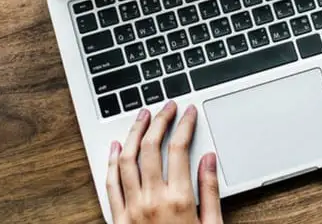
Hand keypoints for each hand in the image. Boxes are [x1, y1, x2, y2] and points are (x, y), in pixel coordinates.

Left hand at [106, 101, 222, 223]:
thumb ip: (210, 191)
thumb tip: (209, 159)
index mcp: (179, 200)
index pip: (179, 149)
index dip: (185, 125)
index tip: (188, 113)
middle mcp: (152, 200)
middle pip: (150, 147)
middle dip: (159, 121)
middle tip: (166, 108)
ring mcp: (132, 209)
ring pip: (127, 160)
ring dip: (134, 134)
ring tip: (142, 118)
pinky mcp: (119, 219)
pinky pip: (111, 184)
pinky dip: (111, 162)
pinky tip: (116, 147)